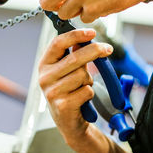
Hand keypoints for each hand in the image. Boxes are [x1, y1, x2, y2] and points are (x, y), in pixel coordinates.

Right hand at [38, 29, 112, 149]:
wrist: (68, 120)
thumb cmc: (69, 92)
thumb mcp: (68, 70)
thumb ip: (74, 55)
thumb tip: (84, 40)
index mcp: (45, 64)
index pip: (58, 43)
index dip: (75, 35)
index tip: (92, 32)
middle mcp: (44, 77)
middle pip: (74, 58)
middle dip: (94, 51)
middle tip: (107, 49)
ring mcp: (51, 92)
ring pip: (82, 75)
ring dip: (89, 80)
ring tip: (82, 87)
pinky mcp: (62, 105)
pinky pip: (86, 91)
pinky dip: (89, 93)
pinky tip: (82, 98)